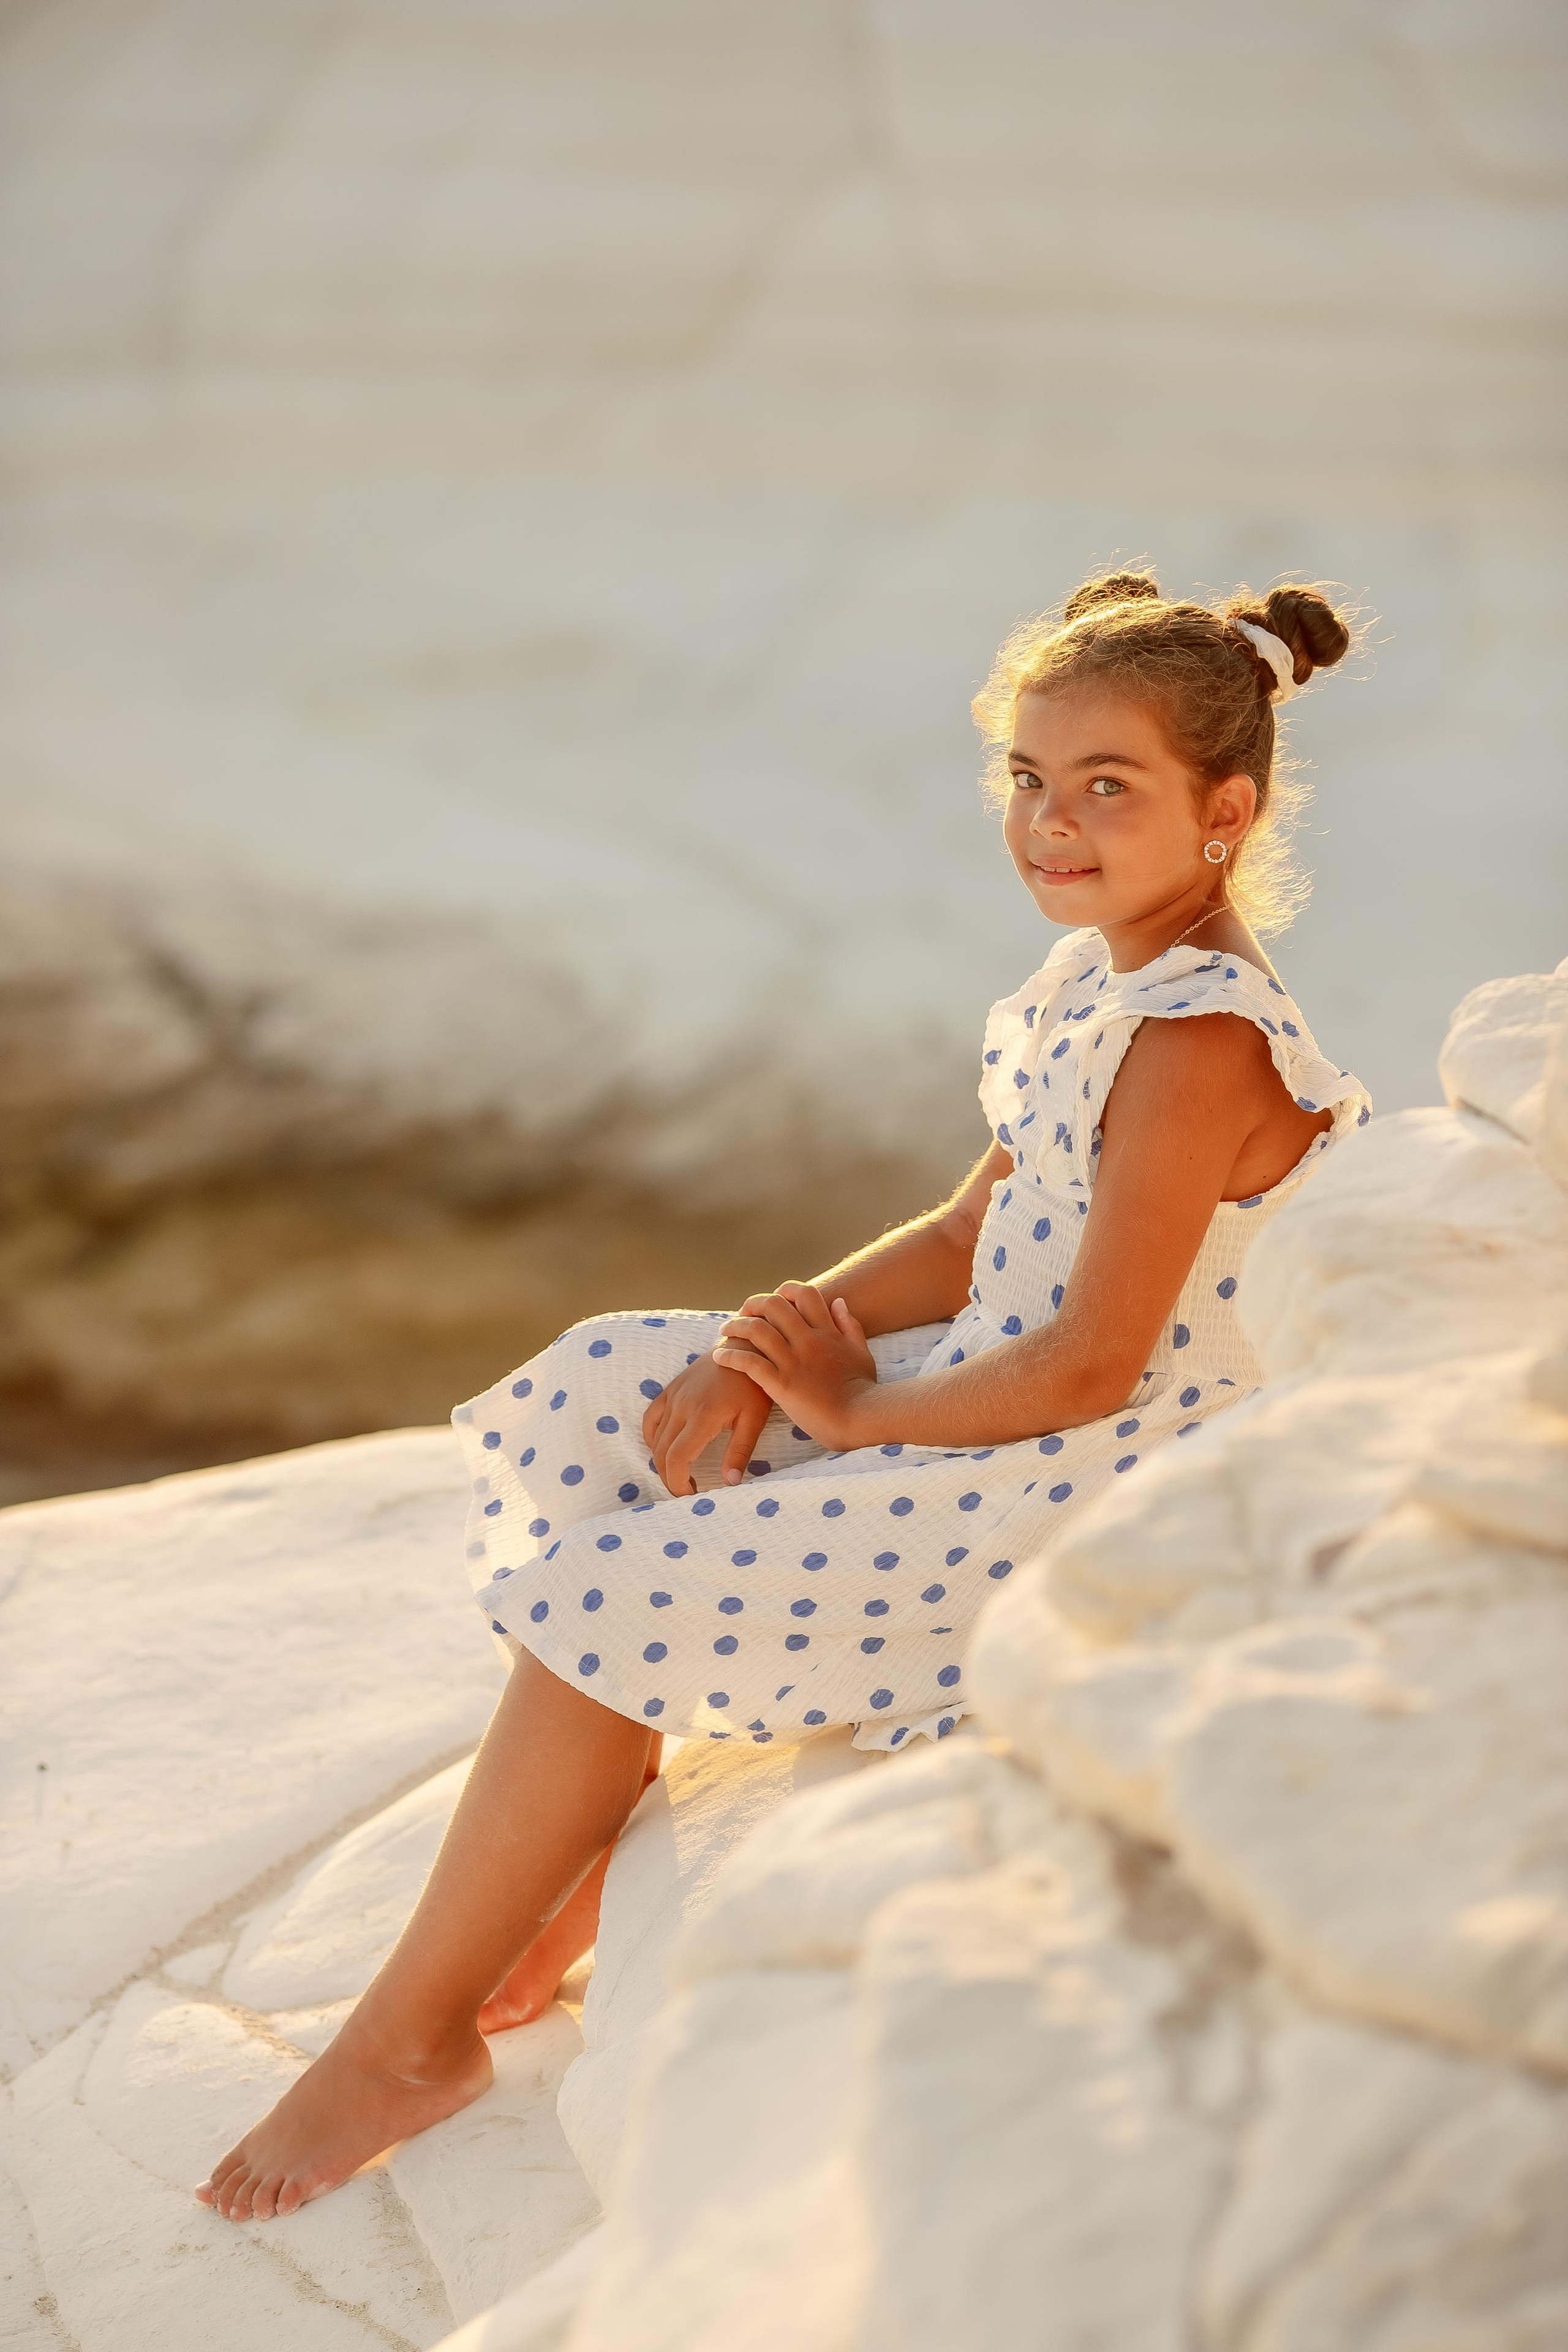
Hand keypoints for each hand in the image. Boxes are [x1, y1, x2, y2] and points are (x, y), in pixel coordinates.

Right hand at [641, 1351, 771, 1497]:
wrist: (746, 1347)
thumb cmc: (754, 1385)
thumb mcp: (754, 1420)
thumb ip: (740, 1452)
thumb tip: (730, 1483)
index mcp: (703, 1416)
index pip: (677, 1458)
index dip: (677, 1482)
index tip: (689, 1495)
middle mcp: (682, 1406)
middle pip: (662, 1453)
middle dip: (669, 1478)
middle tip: (686, 1491)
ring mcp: (674, 1396)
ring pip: (654, 1438)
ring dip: (661, 1461)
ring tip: (680, 1474)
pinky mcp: (671, 1389)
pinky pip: (651, 1418)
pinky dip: (652, 1438)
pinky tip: (665, 1448)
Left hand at [711, 1283, 877, 1447]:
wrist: (863, 1419)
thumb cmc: (865, 1391)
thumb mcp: (862, 1352)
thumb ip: (850, 1326)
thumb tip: (838, 1301)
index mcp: (827, 1332)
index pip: (804, 1293)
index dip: (785, 1290)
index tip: (774, 1299)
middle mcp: (808, 1341)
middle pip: (774, 1305)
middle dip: (753, 1304)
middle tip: (742, 1313)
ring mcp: (794, 1362)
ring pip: (757, 1330)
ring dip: (736, 1326)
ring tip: (725, 1331)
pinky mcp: (782, 1384)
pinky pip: (750, 1363)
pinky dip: (731, 1356)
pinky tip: (720, 1357)